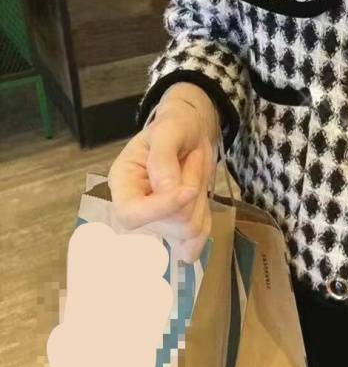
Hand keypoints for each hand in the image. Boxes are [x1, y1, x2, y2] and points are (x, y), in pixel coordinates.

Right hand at [108, 98, 216, 262]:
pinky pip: (195, 240)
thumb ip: (163, 160)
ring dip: (201, 199)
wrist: (192, 132)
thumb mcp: (168, 131)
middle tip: (192, 158)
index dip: (161, 208)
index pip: (131, 214)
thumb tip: (168, 192)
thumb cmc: (175, 126)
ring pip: (189, 230)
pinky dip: (205, 224)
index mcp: (122, 182)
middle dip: (191, 190)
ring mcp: (157, 221)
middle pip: (170, 223)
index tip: (188, 190)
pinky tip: (199, 201)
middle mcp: (137, 207)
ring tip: (194, 171)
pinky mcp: (177, 227)